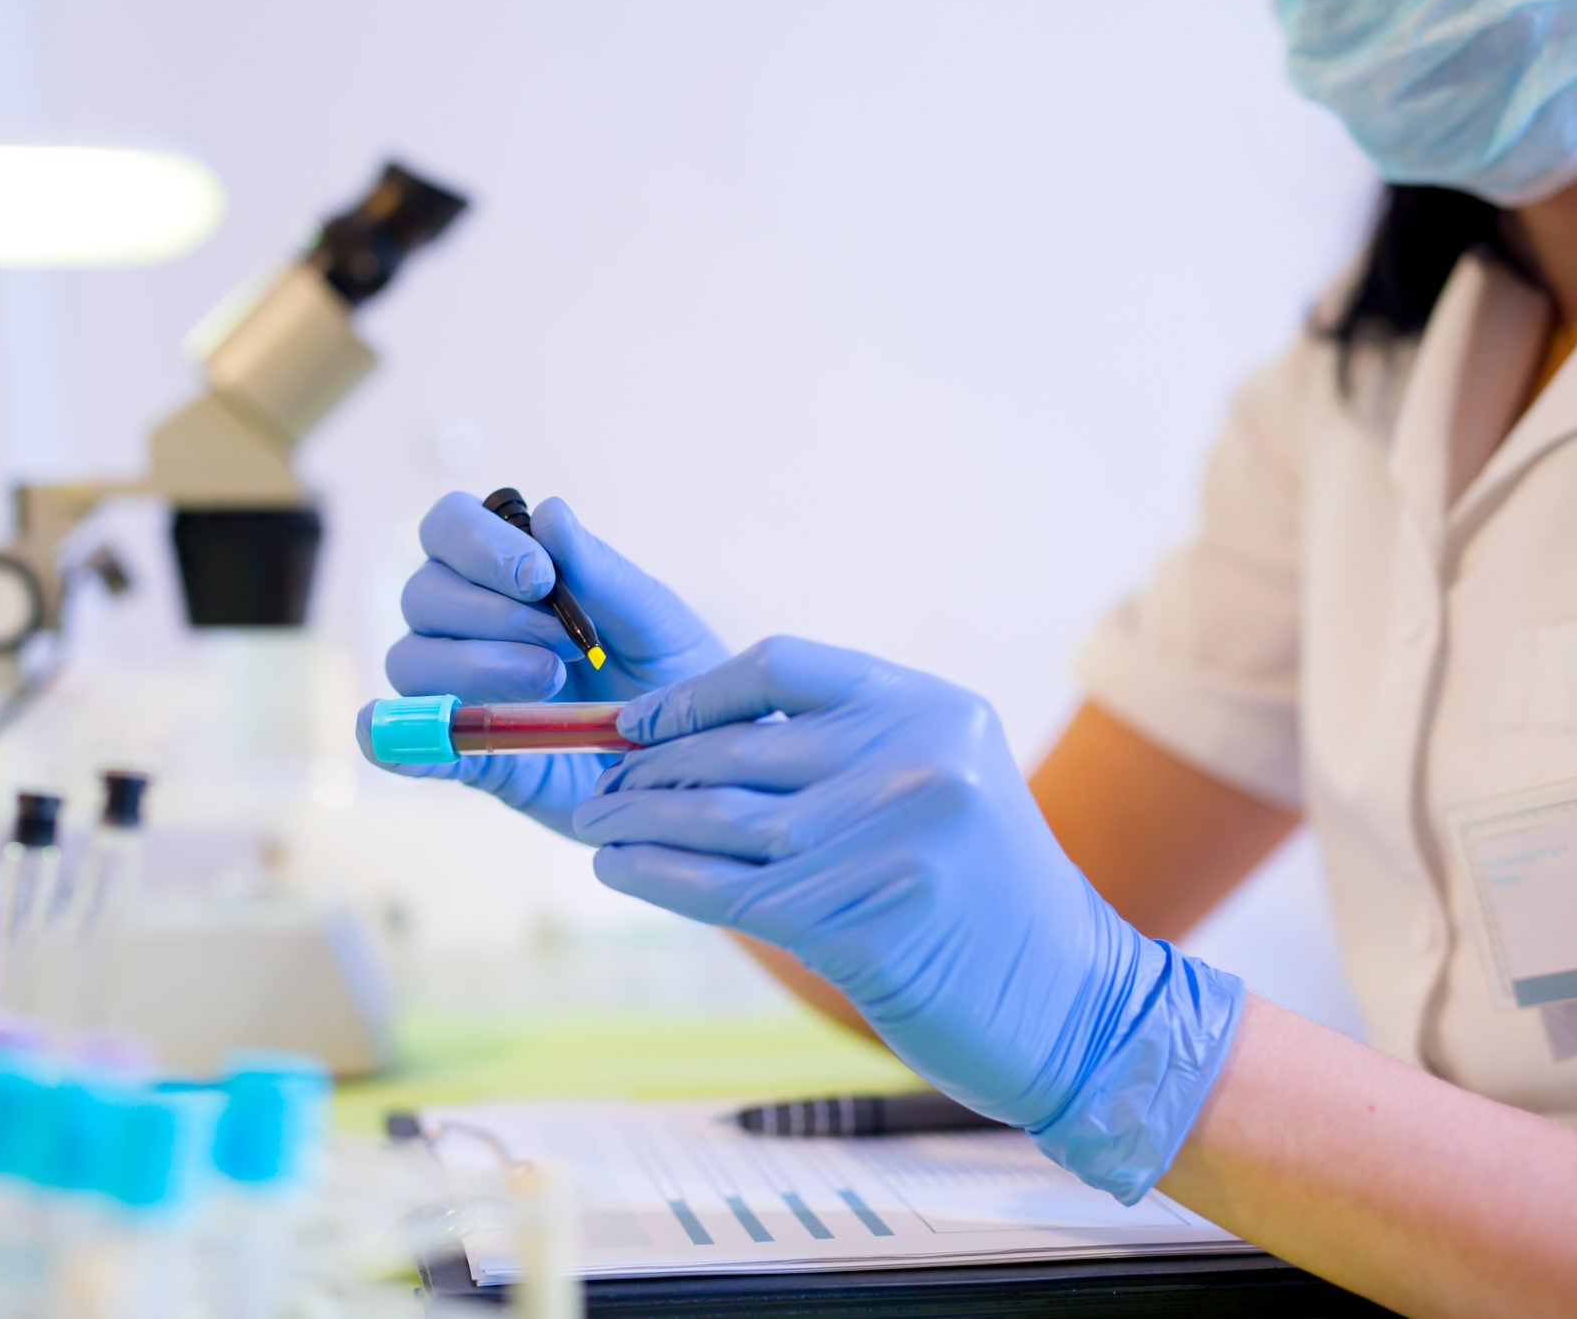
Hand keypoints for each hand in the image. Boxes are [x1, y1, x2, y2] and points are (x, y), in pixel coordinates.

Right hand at [359, 491, 725, 837]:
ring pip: (411, 660)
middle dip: (490, 614)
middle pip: (423, 593)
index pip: (449, 528)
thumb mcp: (655, 622)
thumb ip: (601, 573)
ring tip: (550, 685)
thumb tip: (549, 511)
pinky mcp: (467, 754)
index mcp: (511, 573)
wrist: (695, 762)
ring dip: (472, 666)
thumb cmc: (675, 675)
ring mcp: (462, 689)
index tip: (540, 579)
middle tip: (566, 647)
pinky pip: (407, 741)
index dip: (478, 544)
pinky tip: (406, 747)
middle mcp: (471, 623)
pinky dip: (398, 740)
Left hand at [571, 637, 1243, 1202]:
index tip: (637, 724)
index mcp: (930, 706)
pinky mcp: (866, 922)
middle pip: (739, 749)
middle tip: (597, 787)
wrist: (1075, 1005)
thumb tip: (691, 744)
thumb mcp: (938, 787)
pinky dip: (659, 877)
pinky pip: (729, 892)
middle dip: (651, 770)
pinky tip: (617, 871)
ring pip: (723, 821)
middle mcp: (916, 759)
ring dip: (639, 823)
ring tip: (595, 827)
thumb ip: (842, 753)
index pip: (781, 665)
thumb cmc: (986, 899)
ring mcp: (894, 839)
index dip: (694, 692)